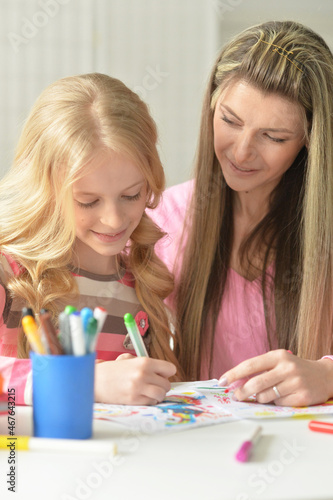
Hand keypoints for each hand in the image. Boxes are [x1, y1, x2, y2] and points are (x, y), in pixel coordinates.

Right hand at [94, 357, 175, 404]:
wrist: (95, 381)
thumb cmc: (111, 370)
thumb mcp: (128, 359)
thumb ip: (145, 362)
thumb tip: (159, 369)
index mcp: (144, 362)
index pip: (170, 369)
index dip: (166, 373)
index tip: (161, 375)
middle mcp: (143, 375)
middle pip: (167, 384)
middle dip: (162, 385)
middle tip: (153, 384)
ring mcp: (139, 388)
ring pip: (161, 395)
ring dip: (158, 395)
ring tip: (149, 392)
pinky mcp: (134, 400)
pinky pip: (151, 402)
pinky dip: (150, 401)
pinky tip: (142, 397)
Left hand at [218, 349, 332, 405]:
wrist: (323, 376)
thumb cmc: (293, 369)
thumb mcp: (278, 362)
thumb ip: (259, 369)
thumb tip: (236, 382)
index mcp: (278, 356)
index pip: (250, 365)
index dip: (234, 374)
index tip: (222, 381)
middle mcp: (287, 367)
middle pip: (256, 383)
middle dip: (242, 392)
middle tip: (236, 396)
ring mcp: (295, 382)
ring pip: (266, 396)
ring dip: (260, 398)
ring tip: (265, 394)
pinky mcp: (302, 396)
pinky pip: (279, 404)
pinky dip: (275, 403)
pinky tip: (282, 397)